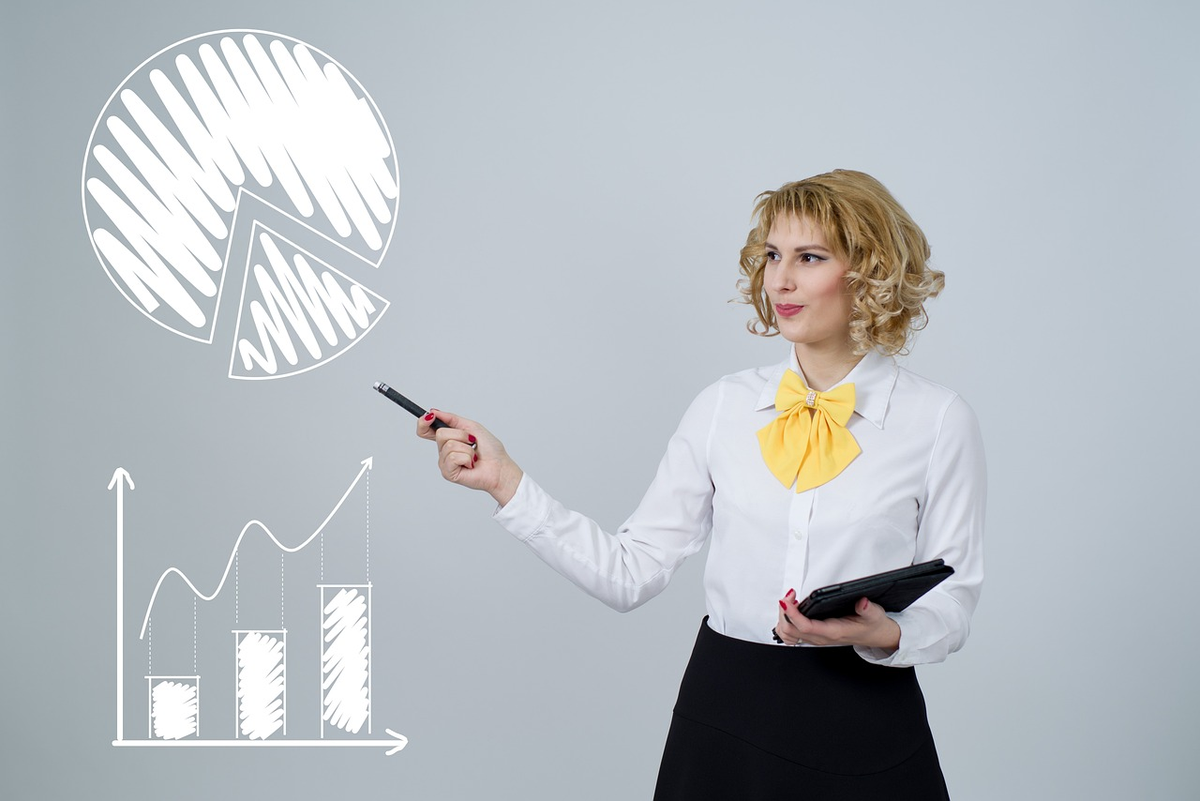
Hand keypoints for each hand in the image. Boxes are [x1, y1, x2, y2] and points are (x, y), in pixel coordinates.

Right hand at [416, 408, 523, 505]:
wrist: (500, 467)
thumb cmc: (490, 449)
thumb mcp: (471, 427)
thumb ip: (452, 418)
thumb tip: (434, 412)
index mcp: (448, 439)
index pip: (426, 430)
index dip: (423, 423)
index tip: (430, 416)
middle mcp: (443, 450)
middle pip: (440, 433)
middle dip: (460, 435)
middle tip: (471, 442)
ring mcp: (444, 462)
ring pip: (448, 445)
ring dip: (467, 448)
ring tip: (473, 455)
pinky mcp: (448, 473)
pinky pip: (452, 457)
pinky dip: (466, 458)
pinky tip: (471, 464)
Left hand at [774, 589, 900, 651]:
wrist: (875, 636)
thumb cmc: (872, 625)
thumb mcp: (874, 614)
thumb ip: (867, 608)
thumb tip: (862, 602)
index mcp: (833, 632)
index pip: (806, 627)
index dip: (793, 614)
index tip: (787, 600)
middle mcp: (822, 637)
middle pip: (791, 630)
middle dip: (784, 611)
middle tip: (790, 595)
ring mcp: (816, 639)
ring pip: (788, 635)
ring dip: (783, 618)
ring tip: (789, 602)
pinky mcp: (814, 636)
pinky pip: (792, 636)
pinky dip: (785, 624)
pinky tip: (790, 611)